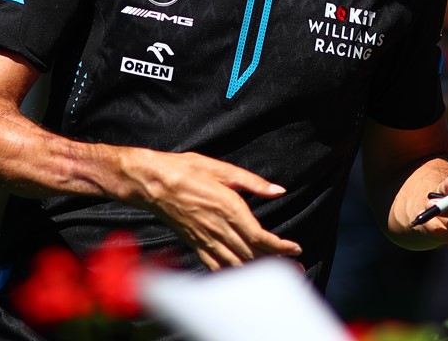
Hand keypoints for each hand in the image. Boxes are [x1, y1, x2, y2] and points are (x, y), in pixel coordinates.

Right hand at [118, 148, 302, 270]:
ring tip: (276, 279)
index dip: (279, 247)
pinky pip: (216, 266)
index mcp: (228, 208)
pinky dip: (232, 275)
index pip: (259, 236)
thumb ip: (252, 182)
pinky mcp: (195, 244)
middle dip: (276, 264)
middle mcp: (218, 228)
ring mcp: (205, 239)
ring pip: (236, 264)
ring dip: (258, 273)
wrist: (151, 183)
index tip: (295, 249)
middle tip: (296, 270)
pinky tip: (243, 278)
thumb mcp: (221, 169)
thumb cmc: (185, 170)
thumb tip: (278, 190)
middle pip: (252, 254)